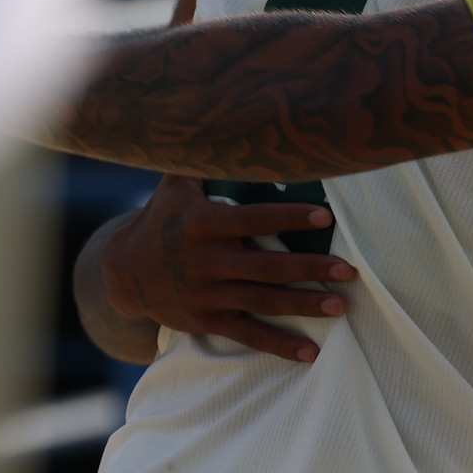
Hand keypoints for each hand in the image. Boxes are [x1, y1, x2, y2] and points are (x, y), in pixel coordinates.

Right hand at [100, 174, 356, 361]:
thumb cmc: (164, 218)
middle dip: (310, 269)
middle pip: (266, 267)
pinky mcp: (206, 320)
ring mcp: (206, 294)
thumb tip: (237, 120)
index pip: (254, 220)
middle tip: (349, 271)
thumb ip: (206, 158)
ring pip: (263, 301)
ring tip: (341, 306)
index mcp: (204, 225)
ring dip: (303, 306)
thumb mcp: (176, 184)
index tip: (325, 218)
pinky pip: (248, 333)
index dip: (289, 219)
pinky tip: (311, 353)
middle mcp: (206, 261)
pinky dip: (279, 345)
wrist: (123, 271)